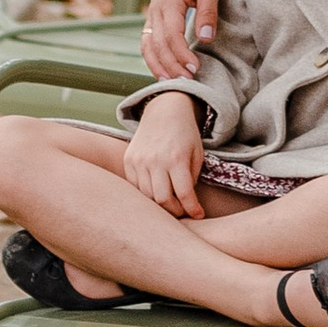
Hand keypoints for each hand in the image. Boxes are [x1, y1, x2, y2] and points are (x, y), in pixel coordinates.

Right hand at [124, 92, 209, 216]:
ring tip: (170, 203)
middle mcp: (156, 160)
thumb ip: (192, 178)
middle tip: (183, 211)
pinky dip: (146, 194)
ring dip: (159, 205)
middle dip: (175, 211)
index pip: (184, 194)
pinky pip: (135, 186)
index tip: (198, 215)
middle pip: (162, 200)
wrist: (164, 111)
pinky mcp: (129, 160)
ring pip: (147, 196)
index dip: (192, 209)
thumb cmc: (185, 134)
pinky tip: (156, 191)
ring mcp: (139, 160)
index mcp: (176, 158)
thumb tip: (185, 202)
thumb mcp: (197, 153)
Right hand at [141, 0, 220, 81]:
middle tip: (187, 81)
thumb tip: (205, 40)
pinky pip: (147, 40)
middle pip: (157, 45)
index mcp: (170, 1)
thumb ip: (208, 13)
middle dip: (170, 66)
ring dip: (158, 65)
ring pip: (147, 45)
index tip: (194, 68)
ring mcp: (152, 12)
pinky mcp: (154, 15)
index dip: (181, 55)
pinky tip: (162, 69)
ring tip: (172, 81)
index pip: (171, 36)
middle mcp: (156, 8)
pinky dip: (151, 57)